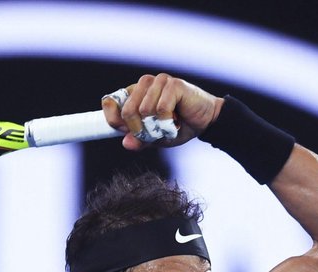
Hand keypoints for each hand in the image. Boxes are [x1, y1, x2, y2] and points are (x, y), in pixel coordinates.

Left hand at [103, 72, 222, 150]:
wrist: (206, 121)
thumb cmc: (180, 126)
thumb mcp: (156, 138)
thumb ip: (140, 139)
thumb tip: (126, 143)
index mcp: (135, 93)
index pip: (111, 101)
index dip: (115, 120)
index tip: (124, 131)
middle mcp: (145, 84)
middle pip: (127, 110)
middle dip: (138, 129)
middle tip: (153, 133)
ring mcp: (159, 81)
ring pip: (143, 109)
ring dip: (156, 126)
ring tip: (167, 126)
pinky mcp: (174, 84)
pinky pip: (161, 109)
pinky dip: (168, 122)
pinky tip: (176, 121)